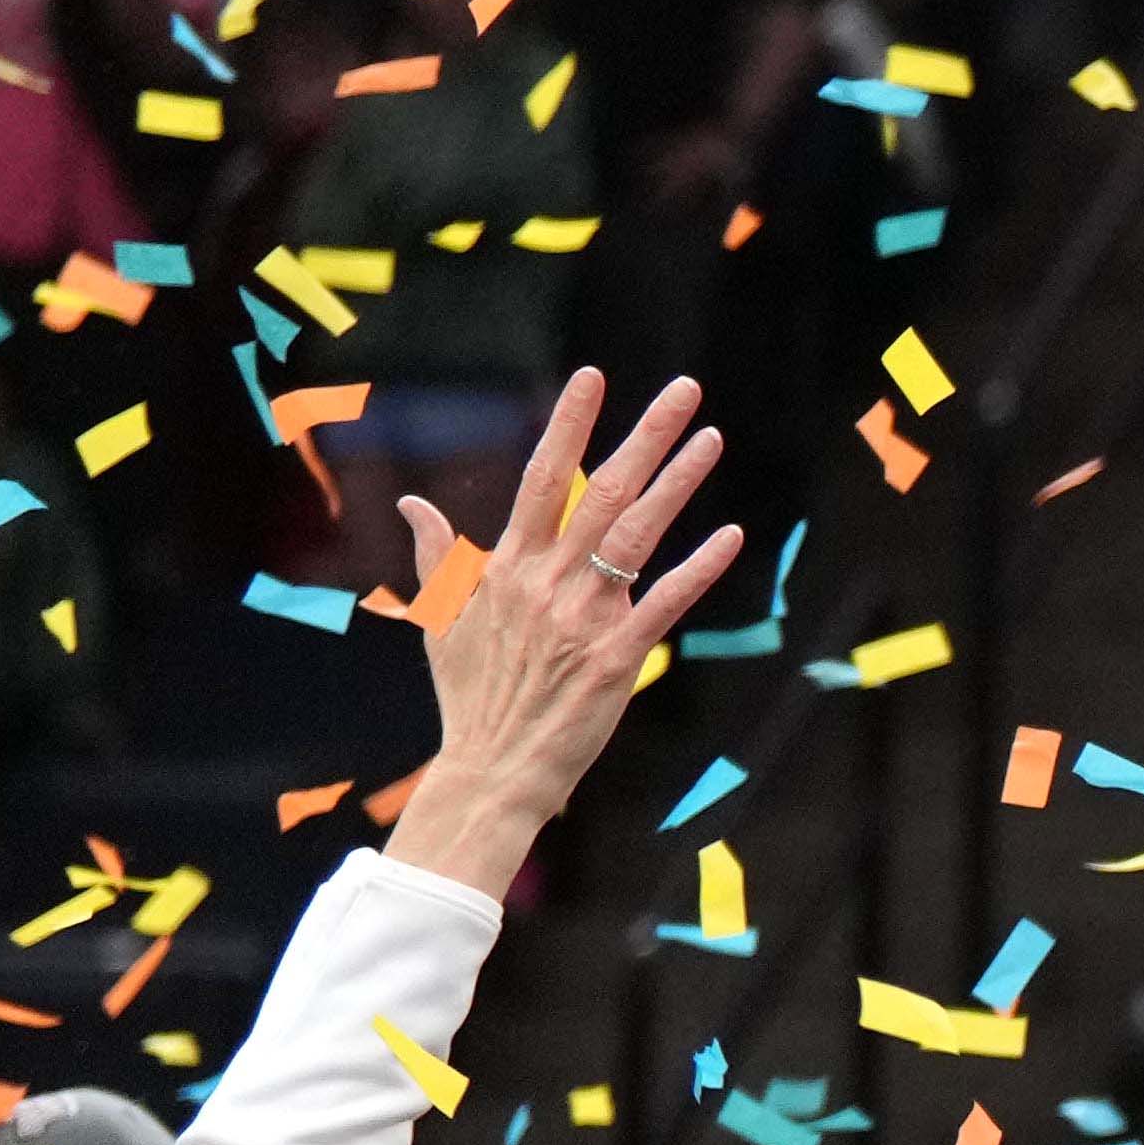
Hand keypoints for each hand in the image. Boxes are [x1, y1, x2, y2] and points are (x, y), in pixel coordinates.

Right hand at [385, 372, 745, 892]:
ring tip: (712, 439)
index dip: (569, 426)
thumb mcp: (440, 619)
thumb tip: (412, 504)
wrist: (493, 766)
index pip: (543, 478)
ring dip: (678, 484)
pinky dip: (698, 569)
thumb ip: (438, 556)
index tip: (592, 378)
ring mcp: (584, 617)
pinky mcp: (617, 656)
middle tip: (684, 389)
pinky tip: (731, 536)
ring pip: (637, 535)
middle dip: (645, 436)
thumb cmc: (472, 694)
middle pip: (602, 492)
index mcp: (509, 567)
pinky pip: (663, 602)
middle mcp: (548, 581)